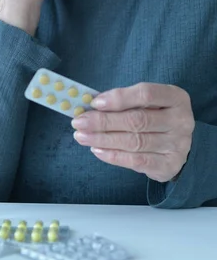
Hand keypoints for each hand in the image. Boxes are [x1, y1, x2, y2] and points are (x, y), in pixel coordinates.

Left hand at [72, 83, 194, 182]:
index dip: (118, 98)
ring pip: (134, 142)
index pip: (146, 94)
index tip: (94, 103)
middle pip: (137, 120)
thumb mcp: (148, 102)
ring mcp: (177, 145)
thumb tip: (91, 106)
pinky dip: (113, 155)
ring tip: (82, 137)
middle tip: (79, 122)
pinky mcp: (169, 165)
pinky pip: (136, 161)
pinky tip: (97, 150)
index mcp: (176, 98)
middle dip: (103, 121)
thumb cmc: (155, 116)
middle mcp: (181, 121)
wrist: (178, 145)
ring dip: (103, 139)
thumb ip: (125, 101)